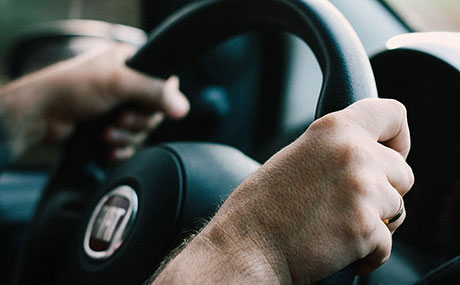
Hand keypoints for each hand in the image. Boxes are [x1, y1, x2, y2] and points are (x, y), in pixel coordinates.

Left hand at [0, 44, 188, 160]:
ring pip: (141, 130)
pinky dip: (122, 149)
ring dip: (126, 137)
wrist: (41, 115)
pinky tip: (110, 150)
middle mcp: (126, 85)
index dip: (158, 101)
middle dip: (137, 123)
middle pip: (153, 112)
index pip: (163, 84)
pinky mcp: (110, 127)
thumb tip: (183, 107)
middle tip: (120, 120)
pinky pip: (129, 143)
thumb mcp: (118, 83)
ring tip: (107, 134)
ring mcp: (117, 107)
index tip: (144, 108)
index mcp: (130, 63)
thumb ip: (154, 92)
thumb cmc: (72, 88)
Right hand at [153, 98, 413, 283]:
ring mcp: (362, 190)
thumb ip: (335, 150)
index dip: (398, 138)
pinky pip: (387, 242)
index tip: (392, 154)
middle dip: (384, 191)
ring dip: (376, 221)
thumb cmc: (261, 207)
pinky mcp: (365, 228)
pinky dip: (368, 251)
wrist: (245, 247)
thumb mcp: (297, 156)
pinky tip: (338, 248)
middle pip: (403, 172)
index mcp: (334, 129)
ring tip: (338, 226)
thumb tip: (366, 158)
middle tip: (351, 204)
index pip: (393, 114)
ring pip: (398, 208)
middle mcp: (353, 153)